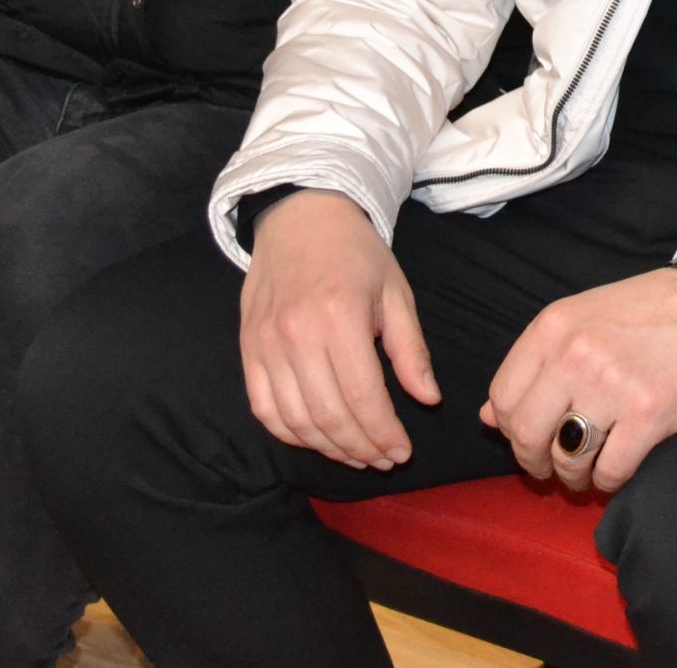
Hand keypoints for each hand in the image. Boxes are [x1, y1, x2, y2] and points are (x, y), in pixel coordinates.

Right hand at [237, 190, 438, 469]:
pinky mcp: (248, 349)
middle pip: (329, 416)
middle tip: (383, 461)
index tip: (402, 452)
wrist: (301, 216)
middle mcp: (297, 334)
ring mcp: (266, 344)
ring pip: (296, 420)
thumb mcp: (396, 292)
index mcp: (340, 316)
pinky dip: (290, 433)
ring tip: (356, 455)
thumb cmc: (356, 253)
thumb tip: (428, 399)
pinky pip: (264, 408)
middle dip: (361, 448)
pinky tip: (317, 439)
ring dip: (328, 448)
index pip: (363, 397)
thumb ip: (410, 349)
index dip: (384, 434)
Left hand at [480, 267, 676, 492]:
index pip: (502, 398)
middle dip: (535, 462)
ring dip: (574, 476)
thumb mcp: (581, 319)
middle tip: (553, 467)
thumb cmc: (648, 312)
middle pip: (526, 435)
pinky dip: (609, 480)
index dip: (510, 431)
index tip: (531, 438)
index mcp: (553, 326)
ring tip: (587, 471)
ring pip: (567, 459)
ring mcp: (612, 384)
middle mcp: (575, 353)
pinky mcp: (650, 412)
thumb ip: (534, 364)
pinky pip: (611, 471)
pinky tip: (617, 469)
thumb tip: (488, 417)